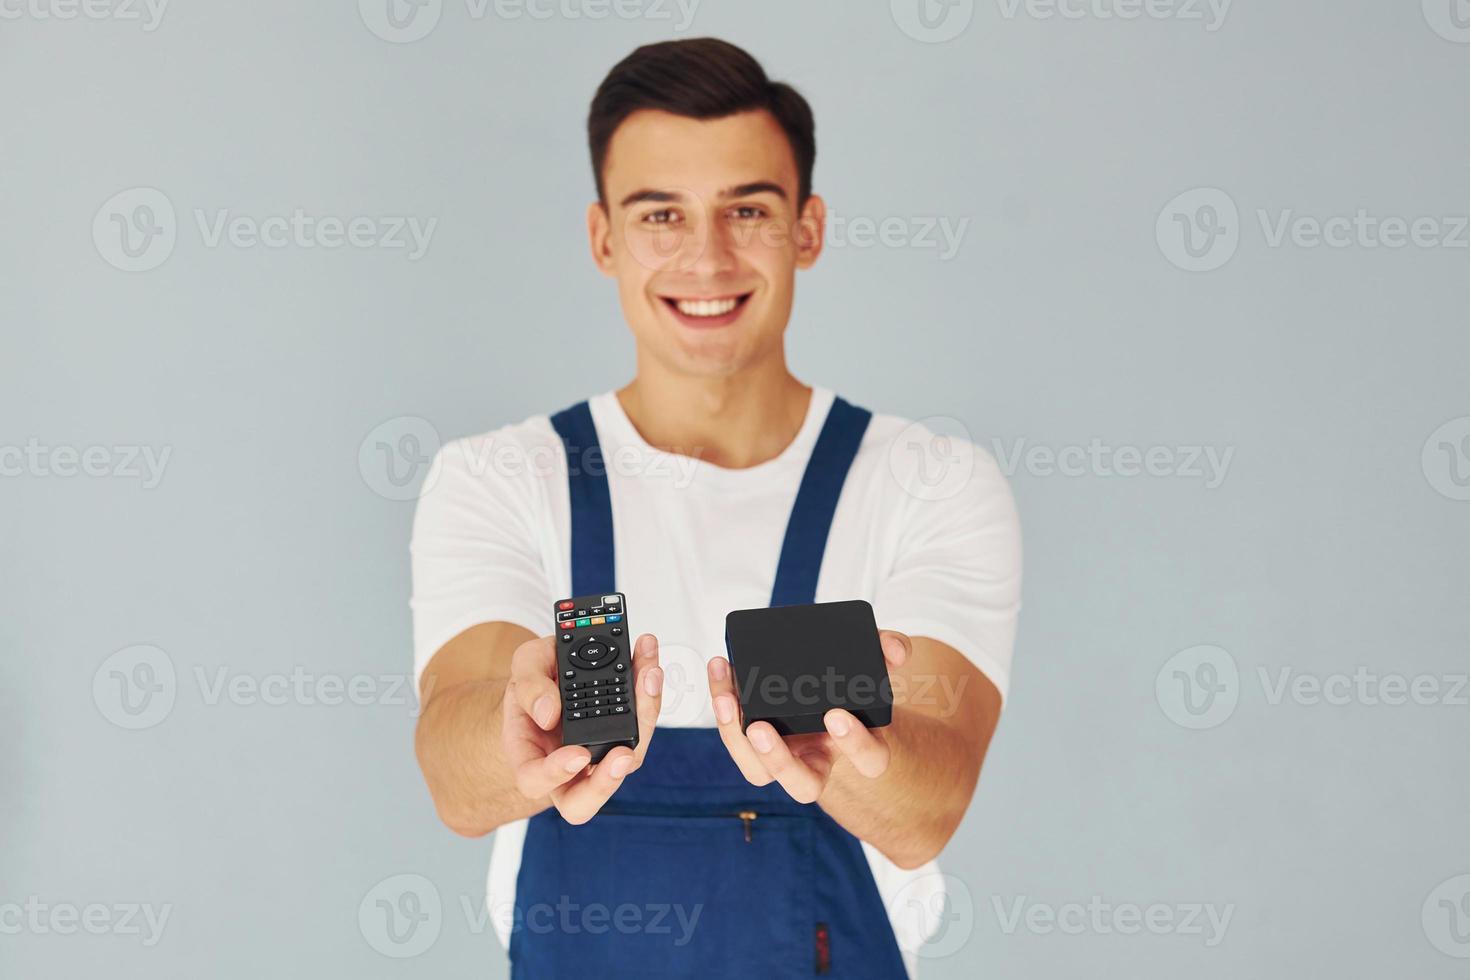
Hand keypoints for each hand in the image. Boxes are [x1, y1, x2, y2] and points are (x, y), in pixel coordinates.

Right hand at [501, 632, 662, 823]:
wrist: (558, 667)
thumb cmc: (535, 680)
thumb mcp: (524, 667)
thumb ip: (529, 686)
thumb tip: (548, 713)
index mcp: (530, 756)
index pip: (535, 782)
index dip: (556, 774)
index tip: (577, 754)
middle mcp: (568, 764)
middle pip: (588, 796)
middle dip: (610, 778)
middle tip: (624, 754)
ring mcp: (602, 753)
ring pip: (630, 756)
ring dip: (644, 714)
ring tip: (647, 675)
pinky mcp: (628, 733)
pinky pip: (642, 722)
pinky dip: (648, 692)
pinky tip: (648, 666)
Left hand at [705, 630, 910, 802]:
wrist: (824, 688)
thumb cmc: (849, 685)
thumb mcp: (872, 663)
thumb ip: (888, 651)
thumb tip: (897, 651)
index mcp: (859, 747)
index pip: (869, 760)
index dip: (855, 743)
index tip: (837, 714)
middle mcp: (820, 762)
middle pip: (802, 786)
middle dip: (780, 761)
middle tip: (762, 729)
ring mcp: (785, 757)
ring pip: (758, 771)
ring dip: (735, 737)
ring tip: (726, 698)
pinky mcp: (756, 742)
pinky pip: (735, 737)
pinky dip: (723, 705)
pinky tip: (720, 671)